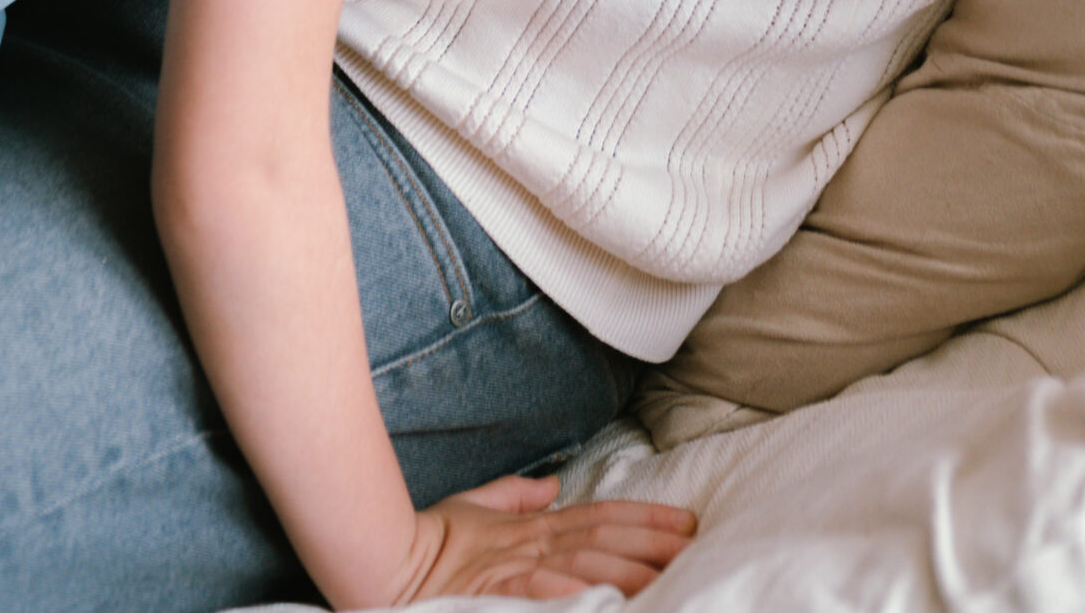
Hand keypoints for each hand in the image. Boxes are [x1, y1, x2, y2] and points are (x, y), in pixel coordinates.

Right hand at [395, 474, 695, 601]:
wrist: (388, 558)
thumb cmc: (432, 538)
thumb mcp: (480, 506)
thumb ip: (519, 495)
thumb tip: (554, 486)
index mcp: (536, 526)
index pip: (603, 515)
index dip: (647, 519)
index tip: (687, 523)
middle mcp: (535, 542)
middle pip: (605, 539)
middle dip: (654, 545)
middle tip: (696, 550)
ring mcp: (517, 567)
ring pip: (585, 563)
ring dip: (628, 570)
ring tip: (667, 577)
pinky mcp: (497, 592)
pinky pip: (541, 593)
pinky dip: (571, 593)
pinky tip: (599, 598)